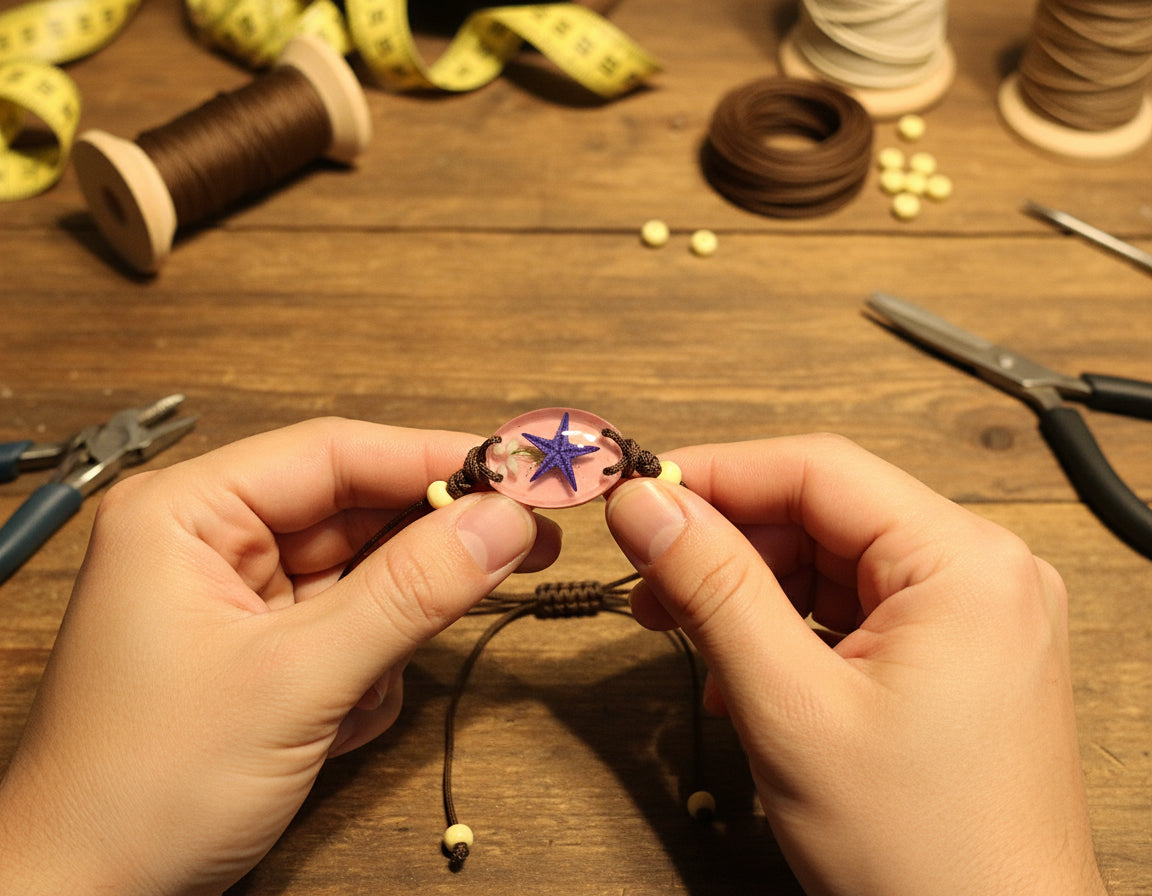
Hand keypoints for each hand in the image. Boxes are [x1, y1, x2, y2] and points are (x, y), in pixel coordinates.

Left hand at [0, 418, 558, 895]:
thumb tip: (504, 523)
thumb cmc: (141, 789)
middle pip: (357, 512)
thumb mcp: (296, 681)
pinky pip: (352, 628)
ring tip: (359, 693)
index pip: (335, 455)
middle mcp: (213, 542)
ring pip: (364, 577)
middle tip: (519, 549)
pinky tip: (331, 725)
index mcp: (188, 514)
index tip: (520, 474)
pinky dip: (367, 674)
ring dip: (389, 635)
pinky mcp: (263, 647)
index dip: (435, 459)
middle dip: (425, 551)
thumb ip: (410, 594)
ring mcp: (239, 598)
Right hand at [605, 434, 1105, 895]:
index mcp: (967, 565)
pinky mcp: (954, 659)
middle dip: (727, 543)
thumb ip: (713, 590)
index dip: (715, 474)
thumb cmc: (924, 855)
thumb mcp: (791, 709)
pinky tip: (743, 673)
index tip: (638, 495)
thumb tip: (648, 505)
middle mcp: (983, 576)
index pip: (818, 470)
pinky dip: (788, 631)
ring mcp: (972, 619)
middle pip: (823, 514)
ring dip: (749, 592)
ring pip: (830, 565)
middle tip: (649, 575)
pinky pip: (853, 612)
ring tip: (686, 633)